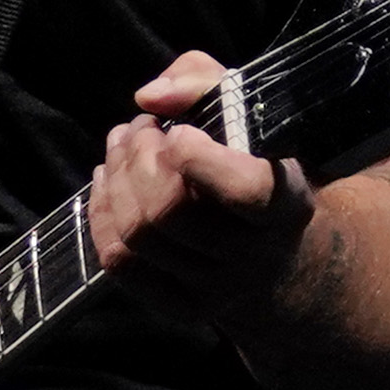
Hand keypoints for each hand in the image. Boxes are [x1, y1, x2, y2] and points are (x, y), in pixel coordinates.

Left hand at [86, 50, 313, 323]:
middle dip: (139, 157)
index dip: (197, 157)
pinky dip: (101, 214)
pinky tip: (109, 182)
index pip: (243, 191)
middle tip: (142, 128)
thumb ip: (205, 82)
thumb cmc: (263, 168)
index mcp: (286, 206)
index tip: (180, 129)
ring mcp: (217, 290)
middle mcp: (255, 256)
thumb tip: (150, 96)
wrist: (287, 260)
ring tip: (122, 145)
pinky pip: (120, 263)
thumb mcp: (254, 115)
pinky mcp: (183, 307)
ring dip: (116, 178)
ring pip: (139, 235)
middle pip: (170, 211)